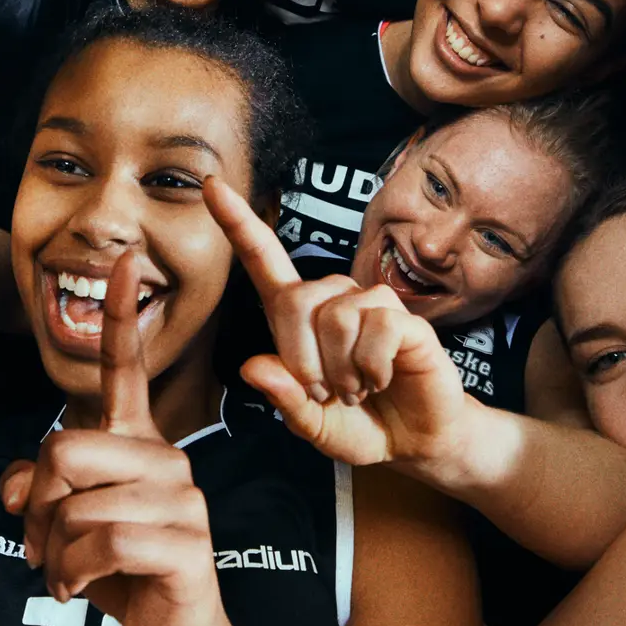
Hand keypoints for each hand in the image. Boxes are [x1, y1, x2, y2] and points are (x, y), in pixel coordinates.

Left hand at [0, 253, 237, 625]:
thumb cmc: (120, 573)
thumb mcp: (63, 529)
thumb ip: (35, 494)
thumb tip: (17, 484)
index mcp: (137, 441)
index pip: (126, 370)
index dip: (120, 317)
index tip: (121, 263)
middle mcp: (164, 456)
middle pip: (63, 450)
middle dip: (37, 510)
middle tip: (44, 549)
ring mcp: (180, 495)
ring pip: (75, 505)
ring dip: (53, 555)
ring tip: (68, 576)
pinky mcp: (186, 540)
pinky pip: (102, 541)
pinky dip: (73, 576)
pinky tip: (82, 591)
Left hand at [206, 178, 469, 473]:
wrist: (414, 439)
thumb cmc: (359, 423)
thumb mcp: (311, 423)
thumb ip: (284, 400)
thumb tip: (254, 367)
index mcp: (298, 317)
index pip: (264, 260)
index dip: (237, 223)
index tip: (211, 185)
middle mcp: (332, 299)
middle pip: (295, 300)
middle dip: (303, 360)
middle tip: (328, 392)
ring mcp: (370, 304)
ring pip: (336, 316)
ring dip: (342, 368)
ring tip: (357, 387)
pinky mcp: (405, 318)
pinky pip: (377, 327)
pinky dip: (372, 366)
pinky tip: (382, 378)